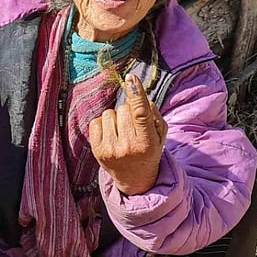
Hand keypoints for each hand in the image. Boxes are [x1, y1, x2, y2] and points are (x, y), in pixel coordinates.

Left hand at [89, 74, 168, 194]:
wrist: (134, 178)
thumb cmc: (149, 150)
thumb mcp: (159, 135)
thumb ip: (153, 114)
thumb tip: (136, 94)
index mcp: (146, 143)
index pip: (140, 114)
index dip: (136, 94)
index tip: (131, 78)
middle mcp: (127, 147)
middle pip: (123, 109)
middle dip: (128, 111)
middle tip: (133, 126)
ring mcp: (109, 149)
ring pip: (109, 113)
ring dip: (116, 117)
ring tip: (123, 132)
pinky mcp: (96, 149)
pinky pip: (96, 121)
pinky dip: (104, 124)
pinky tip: (112, 134)